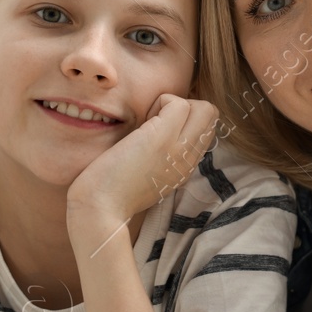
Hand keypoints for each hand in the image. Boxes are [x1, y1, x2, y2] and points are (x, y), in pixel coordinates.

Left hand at [66, 94, 218, 242]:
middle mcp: (189, 159)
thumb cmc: (113, 192)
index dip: (185, 119)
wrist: (100, 209)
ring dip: (173, 104)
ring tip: (148, 124)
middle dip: (185, 107)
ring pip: (205, 107)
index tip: (159, 129)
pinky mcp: (162, 138)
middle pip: (212, 115)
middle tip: (155, 122)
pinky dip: (159, 102)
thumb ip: (163, 157)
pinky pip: (178, 102)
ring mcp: (179, 149)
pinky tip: (140, 124)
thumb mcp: (149, 175)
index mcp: (185, 168)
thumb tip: (159, 129)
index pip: (206, 129)